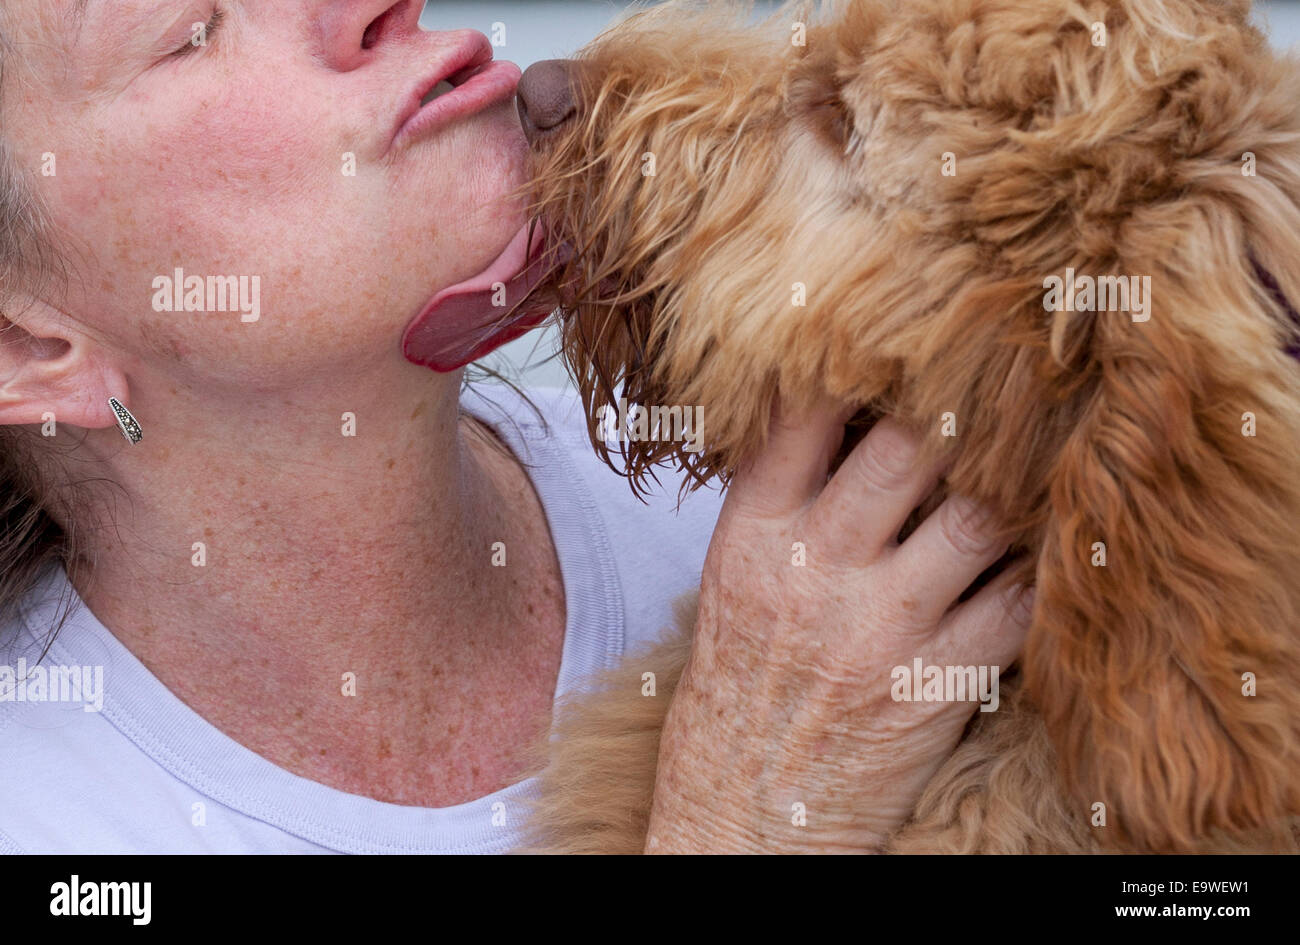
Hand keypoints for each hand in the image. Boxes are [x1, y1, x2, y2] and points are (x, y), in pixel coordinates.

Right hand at [644, 397, 1034, 852]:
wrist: (743, 805)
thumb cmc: (743, 680)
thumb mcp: (732, 575)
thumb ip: (783, 497)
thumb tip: (859, 412)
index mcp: (752, 534)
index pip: (804, 415)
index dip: (859, 361)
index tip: (900, 333)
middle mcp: (814, 570)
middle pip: (906, 449)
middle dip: (959, 403)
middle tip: (998, 372)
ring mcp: (879, 627)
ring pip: (976, 517)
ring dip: (1014, 480)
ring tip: (1038, 448)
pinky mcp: (936, 685)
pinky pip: (1017, 604)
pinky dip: (1043, 568)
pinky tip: (1050, 542)